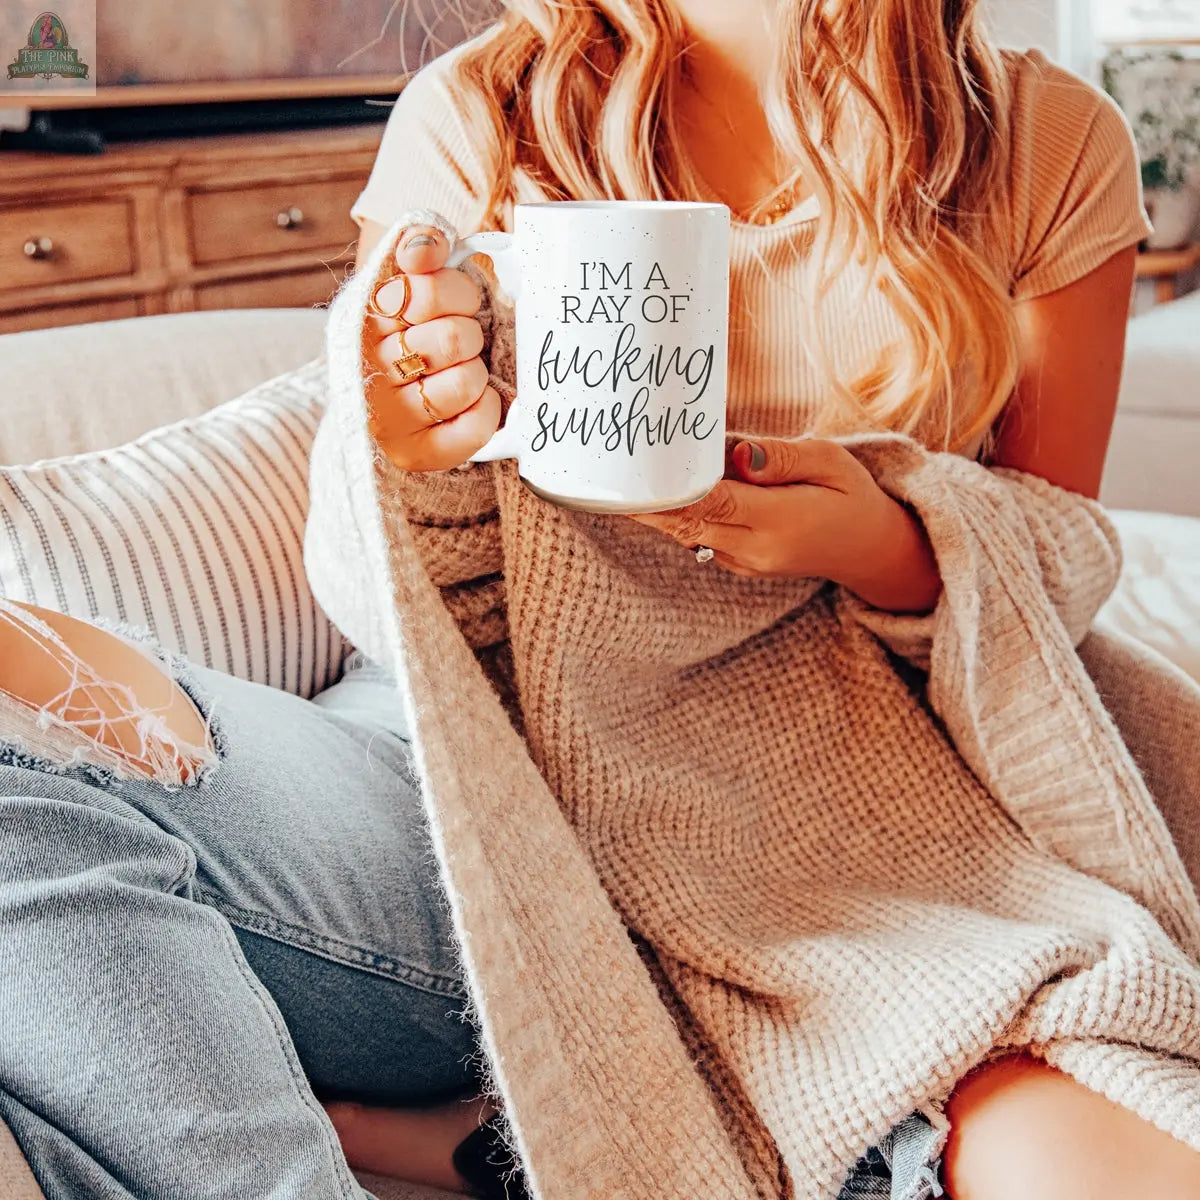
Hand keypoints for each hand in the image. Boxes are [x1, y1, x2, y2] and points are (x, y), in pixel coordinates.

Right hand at [362, 224, 503, 470]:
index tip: (456, 304)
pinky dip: (486, 410)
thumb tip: (425, 246)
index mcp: (364, 317)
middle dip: (470, 335)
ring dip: (476, 373)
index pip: (428, 290)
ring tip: (457, 373)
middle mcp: (368, 368)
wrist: (386, 394)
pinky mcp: (414, 452)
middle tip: (458, 344)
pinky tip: (472, 402)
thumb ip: (420, 244)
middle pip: (456, 338)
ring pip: (466, 382)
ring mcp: (388, 416)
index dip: (459, 293)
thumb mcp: (407, 277)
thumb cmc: (411, 328)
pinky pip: (474, 427)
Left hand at [629, 437, 942, 614]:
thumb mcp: (829, 461)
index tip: (635, 478)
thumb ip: (780, 457)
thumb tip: (736, 453)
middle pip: (687, 523)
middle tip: (609, 475)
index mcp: (780, 522)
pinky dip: (678, 516)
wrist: (870, 548)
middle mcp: (756, 549)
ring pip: (688, 533)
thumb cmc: (852, 494)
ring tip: (621, 480)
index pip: (711, 504)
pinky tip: (657, 492)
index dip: (670, 493)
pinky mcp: (740, 562)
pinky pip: (700, 538)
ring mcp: (746, 562)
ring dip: (656, 510)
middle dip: (648, 502)